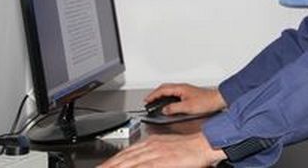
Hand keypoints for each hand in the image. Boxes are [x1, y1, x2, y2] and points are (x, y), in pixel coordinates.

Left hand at [98, 132, 225, 167]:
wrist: (204, 143)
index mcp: (151, 142)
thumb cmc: (189, 148)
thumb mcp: (167, 148)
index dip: (112, 161)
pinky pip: (144, 167)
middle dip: (109, 165)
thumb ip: (152, 154)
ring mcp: (155, 153)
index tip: (102, 166)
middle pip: (124, 158)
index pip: (126, 153)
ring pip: (130, 162)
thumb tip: (141, 161)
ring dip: (116, 167)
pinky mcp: (162, 161)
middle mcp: (150, 146)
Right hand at [144, 83, 226, 115]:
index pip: (162, 90)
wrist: (217, 100)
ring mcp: (185, 90)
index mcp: (180, 88)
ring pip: (169, 90)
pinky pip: (174, 93)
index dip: (153, 95)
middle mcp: (182, 87)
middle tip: (149, 100)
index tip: (147, 100)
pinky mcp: (188, 94)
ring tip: (156, 102)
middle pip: (164, 88)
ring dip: (161, 95)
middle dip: (155, 94)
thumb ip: (174, 108)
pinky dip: (168, 97)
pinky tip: (169, 103)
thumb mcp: (187, 107)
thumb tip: (164, 110)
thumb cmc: (206, 101)